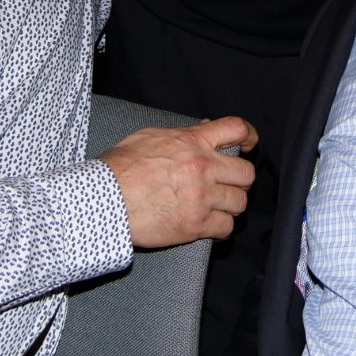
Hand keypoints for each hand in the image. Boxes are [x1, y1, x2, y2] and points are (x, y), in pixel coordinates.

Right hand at [99, 116, 258, 247]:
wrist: (106, 200)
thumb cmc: (121, 168)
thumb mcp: (151, 136)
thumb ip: (183, 133)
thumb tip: (204, 127)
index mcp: (193, 142)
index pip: (236, 129)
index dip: (249, 135)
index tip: (249, 144)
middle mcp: (203, 168)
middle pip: (246, 173)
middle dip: (239, 178)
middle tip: (228, 183)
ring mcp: (201, 198)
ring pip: (240, 202)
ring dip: (231, 204)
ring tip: (218, 205)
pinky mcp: (195, 225)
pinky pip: (226, 228)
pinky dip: (221, 227)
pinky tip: (211, 224)